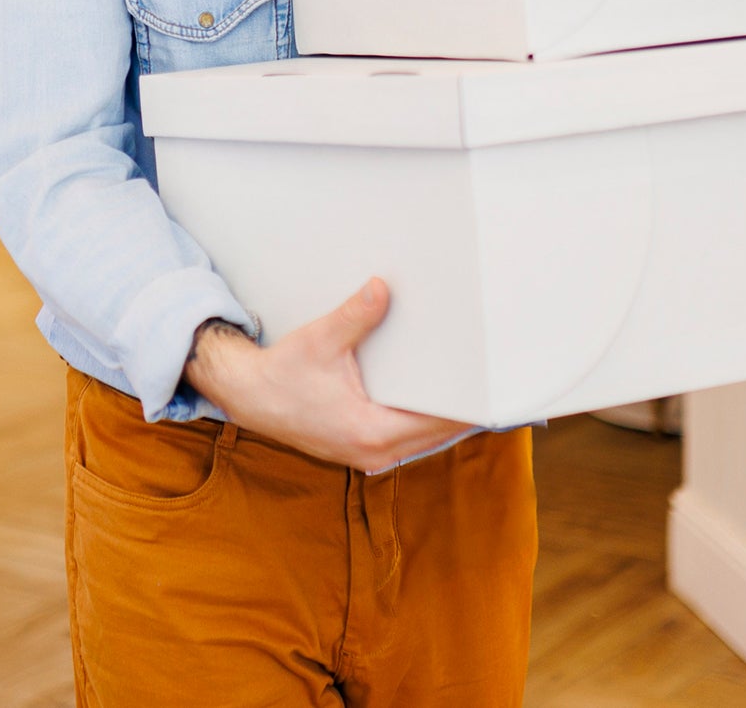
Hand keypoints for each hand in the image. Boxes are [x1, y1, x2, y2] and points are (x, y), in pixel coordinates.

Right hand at [182, 278, 467, 473]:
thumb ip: (355, 317)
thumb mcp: (320, 340)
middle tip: (497, 384)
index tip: (495, 390)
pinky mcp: (363, 450)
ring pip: (426, 442)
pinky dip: (426, 424)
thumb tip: (382, 288)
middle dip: (465, 411)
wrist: (248, 396)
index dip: (469, 407)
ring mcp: (369, 457)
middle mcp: (374, 453)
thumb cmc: (282, 373)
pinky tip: (438, 402)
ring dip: (447, 420)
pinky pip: (409, 442)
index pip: (437, 423)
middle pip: (440, 436)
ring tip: (476, 391)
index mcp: (370, 432)